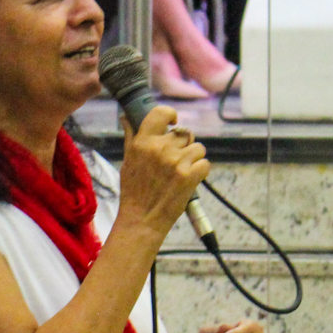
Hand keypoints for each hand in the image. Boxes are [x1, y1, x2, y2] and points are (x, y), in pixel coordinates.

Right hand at [115, 106, 208, 235]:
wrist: (142, 220)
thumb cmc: (133, 192)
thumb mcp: (127, 161)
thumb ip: (131, 138)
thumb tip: (127, 118)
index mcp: (143, 142)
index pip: (161, 112)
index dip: (171, 116)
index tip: (172, 123)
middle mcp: (160, 148)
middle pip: (185, 134)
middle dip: (184, 146)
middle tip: (175, 161)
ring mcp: (176, 161)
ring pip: (198, 148)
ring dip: (194, 159)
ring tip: (182, 172)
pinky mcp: (190, 175)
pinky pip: (205, 164)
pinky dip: (200, 172)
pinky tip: (189, 181)